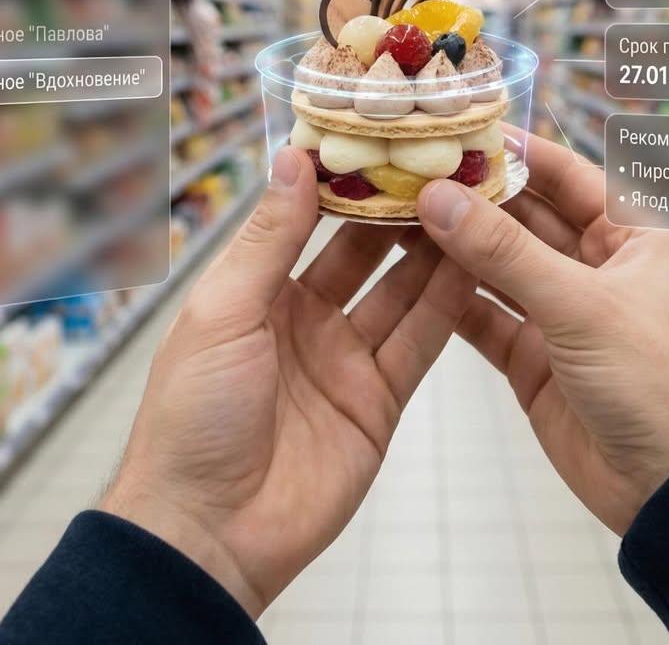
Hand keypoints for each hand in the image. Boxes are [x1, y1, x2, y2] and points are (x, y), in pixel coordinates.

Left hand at [101, 147, 475, 616]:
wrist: (208, 533)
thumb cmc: (193, 415)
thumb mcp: (224, 312)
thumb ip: (268, 239)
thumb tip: (293, 158)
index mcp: (258, 292)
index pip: (308, 222)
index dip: (342, 181)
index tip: (379, 135)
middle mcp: (306, 318)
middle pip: (363, 252)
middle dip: (398, 209)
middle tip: (441, 161)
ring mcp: (346, 359)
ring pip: (400, 291)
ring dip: (432, 249)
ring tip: (471, 197)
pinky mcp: (380, 401)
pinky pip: (419, 343)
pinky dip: (447, 304)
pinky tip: (476, 261)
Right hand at [416, 129, 668, 534]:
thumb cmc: (653, 379)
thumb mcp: (581, 305)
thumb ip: (504, 252)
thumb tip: (437, 197)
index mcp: (630, 234)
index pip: (566, 173)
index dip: (515, 148)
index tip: (456, 128)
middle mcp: (595, 264)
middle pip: (524, 216)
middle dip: (472, 196)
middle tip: (410, 171)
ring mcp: (562, 311)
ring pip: (499, 264)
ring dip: (454, 244)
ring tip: (397, 212)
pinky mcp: (535, 356)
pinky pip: (487, 314)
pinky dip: (452, 296)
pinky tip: (410, 272)